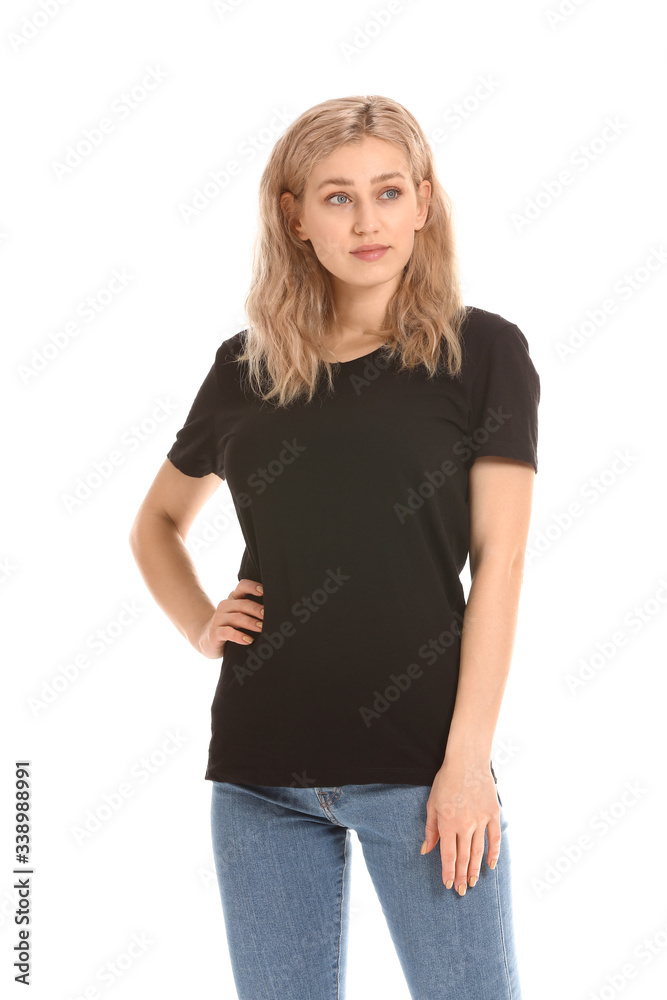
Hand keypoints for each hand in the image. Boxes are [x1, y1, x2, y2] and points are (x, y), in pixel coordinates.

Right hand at [197, 578, 263, 657]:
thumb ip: (254, 610)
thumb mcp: (241, 615)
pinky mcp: (215, 633)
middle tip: (268, 615)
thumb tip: (279, 610)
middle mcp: (225, 606)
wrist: (207, 639)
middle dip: (256, 609)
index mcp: (234, 598)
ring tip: (262, 628)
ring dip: (251, 622)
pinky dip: (239, 636)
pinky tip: (248, 640)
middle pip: (243, 603)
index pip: (242, 586)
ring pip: (237, 617)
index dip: (253, 586)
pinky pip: (228, 632)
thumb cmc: (231, 626)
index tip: (264, 591)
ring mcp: (219, 619)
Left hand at [420, 758, 499, 893]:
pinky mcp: (493, 814)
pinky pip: (495, 838)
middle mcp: (465, 825)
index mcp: (447, 823)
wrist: (467, 761)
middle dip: (462, 876)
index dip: (448, 871)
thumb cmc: (446, 780)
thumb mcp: (432, 804)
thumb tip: (426, 850)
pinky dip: (494, 853)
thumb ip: (430, 829)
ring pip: (478, 851)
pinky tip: (491, 865)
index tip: (449, 884)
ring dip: (476, 869)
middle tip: (462, 891)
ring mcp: (481, 820)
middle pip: (464, 857)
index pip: (448, 855)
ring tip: (473, 883)